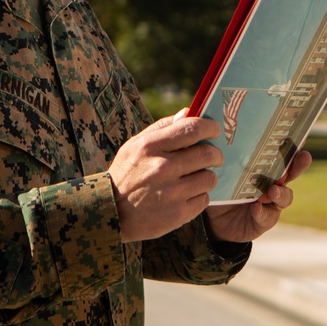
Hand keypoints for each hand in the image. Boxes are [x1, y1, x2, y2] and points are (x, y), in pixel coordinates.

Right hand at [109, 110, 222, 242]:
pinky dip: (199, 196)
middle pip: (208, 154)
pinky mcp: (178, 214)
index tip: (214, 130)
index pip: (192, 128)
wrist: (110, 212)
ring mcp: (171, 193)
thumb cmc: (126, 173)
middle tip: (214, 156)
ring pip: (209, 178)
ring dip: (207, 176)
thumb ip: (162, 127)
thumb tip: (189, 112)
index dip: (210, 127)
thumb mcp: (135, 144)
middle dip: (216, 154)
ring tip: (198, 176)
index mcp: (151, 146)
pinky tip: (188, 194)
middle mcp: (162, 168)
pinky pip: (204, 199)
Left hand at [203, 149, 312, 242]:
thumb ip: (228, 163)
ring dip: (281, 193)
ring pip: (285, 197)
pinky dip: (262, 212)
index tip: (301, 137)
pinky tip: (255, 208)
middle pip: (291, 173)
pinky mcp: (265, 220)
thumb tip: (222, 143)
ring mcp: (271, 203)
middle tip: (305, 157)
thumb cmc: (222, 190)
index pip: (280, 154)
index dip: (292, 146)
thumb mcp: (224, 174)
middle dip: (299, 164)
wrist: (215, 221)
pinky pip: (267, 216)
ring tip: (272, 191)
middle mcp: (272, 184)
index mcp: (264, 168)